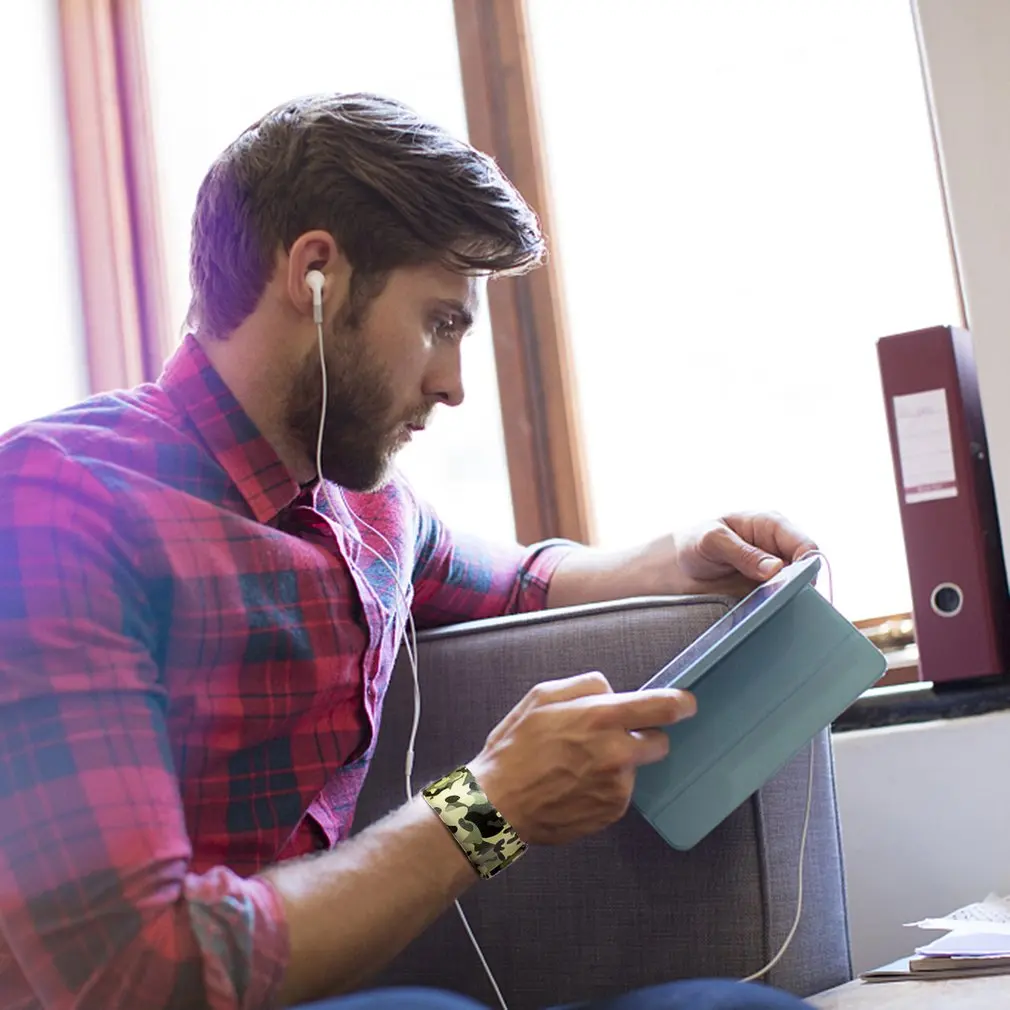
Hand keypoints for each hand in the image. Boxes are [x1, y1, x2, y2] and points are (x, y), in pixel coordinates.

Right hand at [468, 672, 695, 844]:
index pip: (661, 707)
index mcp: (601, 718)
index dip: (680, 704)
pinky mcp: (613, 812)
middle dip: (643, 738)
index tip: (686, 705)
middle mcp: (618, 753)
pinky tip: (576, 787)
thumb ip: (584, 686)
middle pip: (660, 742)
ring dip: (618, 765)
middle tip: (610, 741)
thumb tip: (611, 691)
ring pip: (635, 768)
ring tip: (578, 768)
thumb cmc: (516, 748)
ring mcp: (618, 787)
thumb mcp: (541, 697)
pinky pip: (620, 792)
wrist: (498, 806)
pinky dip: (605, 788)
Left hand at [667, 510, 817, 597]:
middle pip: (806, 569)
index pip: (804, 545)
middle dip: (798, 585)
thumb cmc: (694, 542)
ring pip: (797, 588)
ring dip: (787, 599)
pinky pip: (781, 601)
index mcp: (771, 525)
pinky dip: (776, 608)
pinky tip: (764, 614)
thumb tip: (775, 568)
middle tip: (779, 600)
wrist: (678, 566)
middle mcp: (778, 548)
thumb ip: (742, 553)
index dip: (806, 565)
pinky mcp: (766, 590)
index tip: (794, 584)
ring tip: (768, 607)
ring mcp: (774, 571)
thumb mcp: (713, 541)